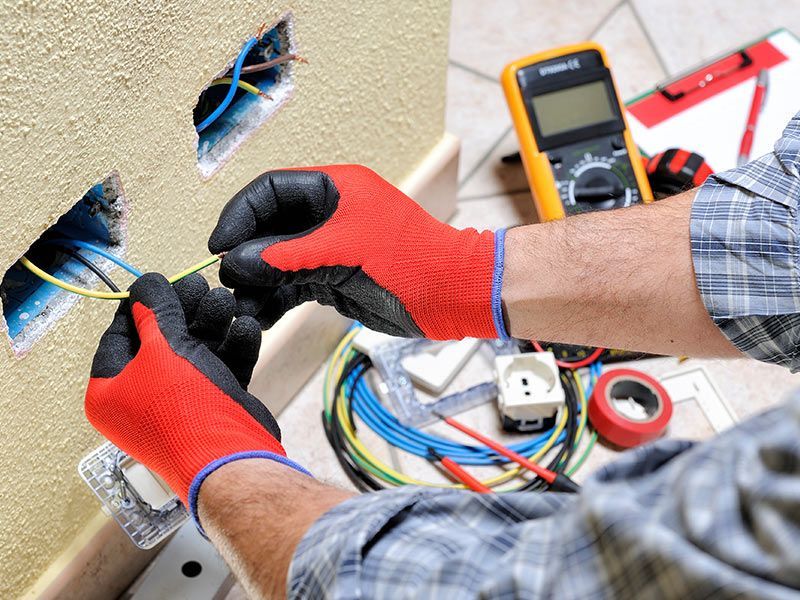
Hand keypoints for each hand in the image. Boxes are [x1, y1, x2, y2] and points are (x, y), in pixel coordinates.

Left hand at [84, 273, 308, 522]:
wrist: (231, 459)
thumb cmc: (184, 410)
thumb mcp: (162, 350)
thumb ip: (154, 311)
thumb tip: (146, 284)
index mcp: (110, 392)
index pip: (119, 336)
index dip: (140, 305)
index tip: (160, 282)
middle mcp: (141, 399)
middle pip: (161, 341)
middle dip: (185, 311)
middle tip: (200, 285)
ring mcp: (179, 405)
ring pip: (194, 353)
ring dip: (212, 325)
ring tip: (227, 302)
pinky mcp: (213, 407)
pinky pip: (219, 369)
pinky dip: (232, 348)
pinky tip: (245, 327)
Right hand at [208, 164, 508, 339]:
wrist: (452, 295)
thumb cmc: (410, 260)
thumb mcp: (343, 252)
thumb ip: (287, 257)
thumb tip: (234, 263)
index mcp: (334, 189)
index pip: (270, 190)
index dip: (240, 215)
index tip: (218, 245)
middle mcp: (328, 215)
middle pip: (269, 227)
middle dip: (246, 255)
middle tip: (228, 282)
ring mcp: (329, 248)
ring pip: (278, 261)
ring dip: (257, 283)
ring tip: (239, 307)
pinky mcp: (333, 279)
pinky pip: (293, 285)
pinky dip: (275, 300)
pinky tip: (260, 317)